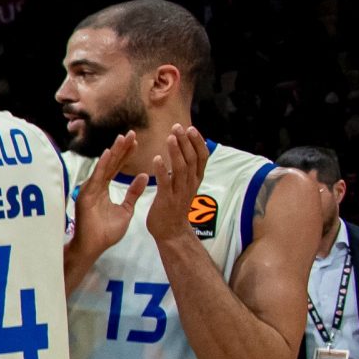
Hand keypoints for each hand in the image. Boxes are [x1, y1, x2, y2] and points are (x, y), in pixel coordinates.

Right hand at [66, 129, 146, 264]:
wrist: (93, 247)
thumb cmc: (106, 232)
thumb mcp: (126, 210)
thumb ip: (133, 193)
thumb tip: (144, 176)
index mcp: (103, 189)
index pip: (116, 168)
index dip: (126, 155)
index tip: (136, 142)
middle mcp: (96, 186)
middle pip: (111, 163)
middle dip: (121, 148)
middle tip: (131, 133)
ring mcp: (90, 190)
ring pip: (104, 166)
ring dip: (114, 152)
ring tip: (123, 138)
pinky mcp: (86, 195)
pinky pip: (97, 177)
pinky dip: (103, 165)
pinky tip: (110, 153)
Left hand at [144, 124, 211, 244]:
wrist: (171, 232)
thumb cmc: (175, 206)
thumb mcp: (185, 186)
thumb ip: (186, 170)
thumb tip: (186, 150)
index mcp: (195, 179)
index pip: (202, 157)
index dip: (198, 142)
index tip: (191, 128)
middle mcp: (190, 184)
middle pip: (192, 159)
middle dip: (186, 142)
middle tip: (178, 126)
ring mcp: (179, 192)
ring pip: (181, 169)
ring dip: (176, 152)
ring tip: (170, 137)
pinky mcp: (167, 200)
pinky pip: (165, 183)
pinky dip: (162, 170)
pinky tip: (156, 159)